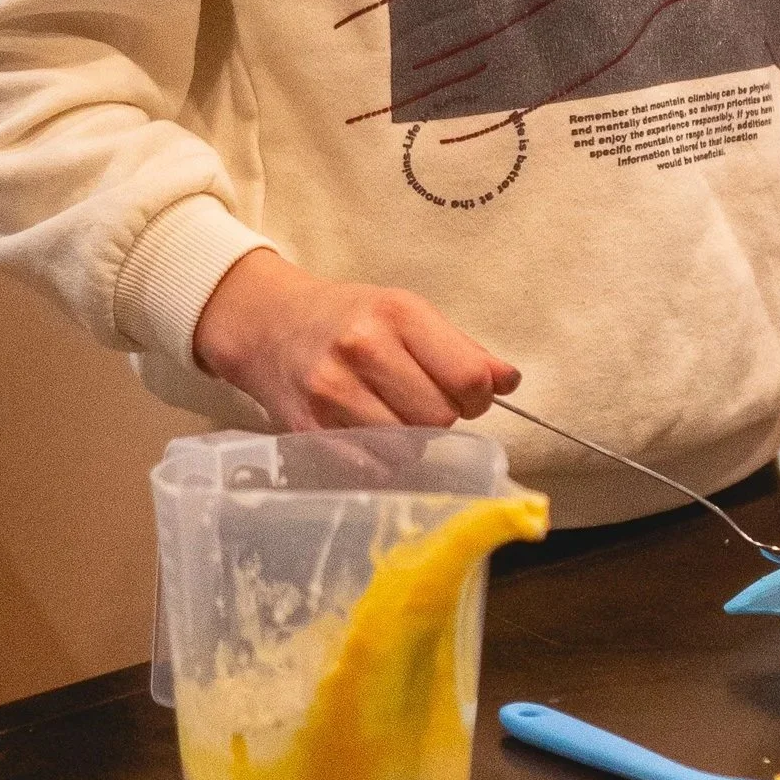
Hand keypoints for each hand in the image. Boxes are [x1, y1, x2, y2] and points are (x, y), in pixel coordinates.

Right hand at [192, 248, 519, 432]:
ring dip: (412, 440)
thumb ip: (462, 349)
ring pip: (407, 447)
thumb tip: (509, 381)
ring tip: (394, 415)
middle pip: (440, 417)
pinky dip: (381, 459)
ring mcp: (332, 391)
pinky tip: (371, 433)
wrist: (270, 324)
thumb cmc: (349, 318)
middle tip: (424, 402)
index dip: (478, 397)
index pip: (468, 377)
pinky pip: (371, 466)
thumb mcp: (407, 313)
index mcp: (398, 314)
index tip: (466, 395)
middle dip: (443, 417)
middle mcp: (364, 348)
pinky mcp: (309, 428)